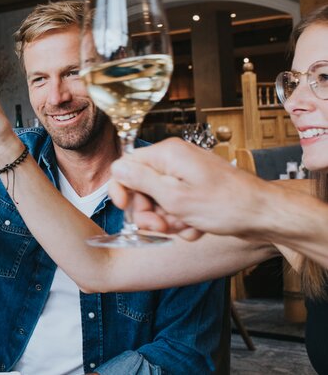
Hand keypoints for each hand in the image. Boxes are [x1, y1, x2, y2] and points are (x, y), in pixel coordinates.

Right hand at [108, 138, 269, 239]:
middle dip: (149, 212)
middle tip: (161, 227)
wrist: (265, 216)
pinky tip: (196, 228)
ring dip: (167, 220)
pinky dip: (182, 221)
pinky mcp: (196, 191)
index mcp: (168, 154)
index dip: (121, 189)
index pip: (126, 166)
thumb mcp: (175, 196)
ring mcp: (187, 176)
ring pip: (159, 201)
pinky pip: (176, 207)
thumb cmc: (227, 204)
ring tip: (186, 227)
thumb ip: (141, 181)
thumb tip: (117, 168)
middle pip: (142, 187)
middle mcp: (176, 161)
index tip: (124, 207)